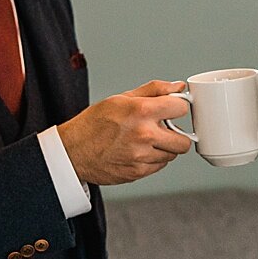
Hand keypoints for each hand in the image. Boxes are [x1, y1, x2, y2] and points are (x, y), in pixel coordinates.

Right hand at [57, 80, 191, 184]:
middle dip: (178, 134)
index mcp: (141, 111)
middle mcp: (144, 135)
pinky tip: (139, 151)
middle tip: (165, 129)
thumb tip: (177, 87)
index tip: (173, 109)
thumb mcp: (121, 98)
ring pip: (172, 155)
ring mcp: (141, 156)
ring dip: (165, 147)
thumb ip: (154, 90)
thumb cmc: (94, 123)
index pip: (181, 108)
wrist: (73, 151)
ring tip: (147, 140)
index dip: (178, 108)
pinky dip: (154, 159)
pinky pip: (159, 166)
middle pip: (184, 140)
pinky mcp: (138, 172)